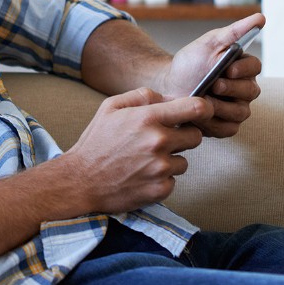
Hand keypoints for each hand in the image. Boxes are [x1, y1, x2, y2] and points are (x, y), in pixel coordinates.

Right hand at [60, 88, 211, 214]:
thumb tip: (171, 97)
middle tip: (163, 140)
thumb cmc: (96, 142)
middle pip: (195, 136)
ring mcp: (161, 168)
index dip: (203, 108)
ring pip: (184, 160)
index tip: (200, 112)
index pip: (195, 108)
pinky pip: (174, 179)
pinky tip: (142, 175)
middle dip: (183, 136)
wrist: (80, 181)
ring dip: (171, 159)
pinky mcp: (161, 189)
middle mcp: (158, 142)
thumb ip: (143, 95)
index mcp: (147, 118)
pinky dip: (162, 178)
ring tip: (145, 160)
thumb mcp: (111, 107)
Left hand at [159, 13, 264, 137]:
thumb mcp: (210, 43)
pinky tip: (200, 116)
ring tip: (203, 100)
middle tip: (214, 85)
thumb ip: (236, 31)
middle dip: (231, 88)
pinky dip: (213, 123)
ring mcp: (236, 109)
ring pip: (240, 112)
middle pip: (250, 91)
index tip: (228, 68)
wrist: (169, 86)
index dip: (244, 69)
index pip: (255, 67)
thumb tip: (261, 18)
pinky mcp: (225, 126)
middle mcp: (244, 90)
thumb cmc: (191, 62)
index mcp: (243, 68)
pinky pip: (228, 129)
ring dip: (221, 107)